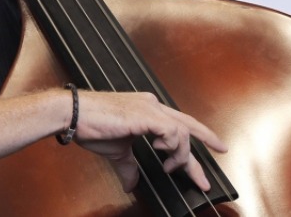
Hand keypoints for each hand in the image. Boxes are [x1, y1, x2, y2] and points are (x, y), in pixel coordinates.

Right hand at [72, 90, 227, 192]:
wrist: (73, 114)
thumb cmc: (89, 126)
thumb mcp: (116, 151)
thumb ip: (129, 166)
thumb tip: (131, 185)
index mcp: (145, 109)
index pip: (177, 125)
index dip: (196, 139)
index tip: (211, 150)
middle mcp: (151, 105)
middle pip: (188, 125)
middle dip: (207, 141)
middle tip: (218, 157)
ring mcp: (149, 108)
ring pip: (182, 132)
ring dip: (181, 155)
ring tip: (169, 167)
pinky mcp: (145, 115)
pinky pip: (172, 131)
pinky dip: (171, 146)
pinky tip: (160, 151)